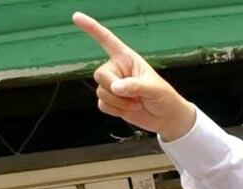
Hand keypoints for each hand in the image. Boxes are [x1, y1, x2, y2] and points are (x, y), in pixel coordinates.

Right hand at [72, 12, 195, 139]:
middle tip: (134, 96)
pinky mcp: (111, 101)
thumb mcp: (154, 89)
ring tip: (136, 103)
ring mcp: (113, 85)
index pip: (107, 40)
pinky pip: (102, 104)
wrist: (166, 118)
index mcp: (127, 58)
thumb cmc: (164, 97)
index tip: (77, 17)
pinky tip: (129, 109)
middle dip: (114, 88)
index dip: (92, 29)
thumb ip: (135, 86)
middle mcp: (117, 70)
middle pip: (100, 74)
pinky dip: (115, 110)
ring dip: (119, 102)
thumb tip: (116, 87)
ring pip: (100, 91)